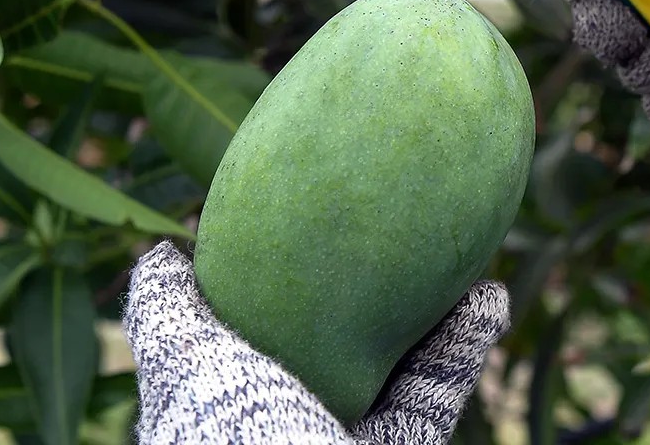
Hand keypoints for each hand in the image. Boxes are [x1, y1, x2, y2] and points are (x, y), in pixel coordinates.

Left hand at [122, 241, 509, 444]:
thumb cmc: (230, 439)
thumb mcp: (182, 364)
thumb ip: (167, 313)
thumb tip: (161, 251)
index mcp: (229, 404)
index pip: (252, 335)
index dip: (279, 282)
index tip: (311, 226)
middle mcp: (289, 420)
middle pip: (336, 342)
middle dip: (369, 290)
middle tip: (397, 234)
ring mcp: (347, 440)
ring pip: (398, 365)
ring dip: (434, 309)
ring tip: (462, 252)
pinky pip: (437, 393)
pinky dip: (465, 345)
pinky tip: (488, 296)